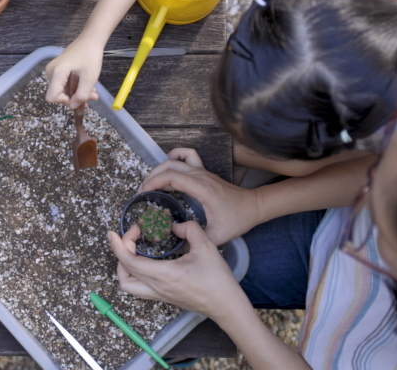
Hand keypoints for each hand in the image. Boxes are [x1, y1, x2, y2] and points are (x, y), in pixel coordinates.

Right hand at [45, 37, 102, 108]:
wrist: (90, 40)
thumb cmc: (91, 56)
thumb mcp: (89, 78)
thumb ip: (81, 95)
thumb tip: (73, 106)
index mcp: (57, 73)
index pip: (52, 97)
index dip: (65, 101)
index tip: (79, 99)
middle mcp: (51, 72)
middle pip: (58, 94)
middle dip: (74, 98)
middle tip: (92, 97)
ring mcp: (53, 70)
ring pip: (62, 90)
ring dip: (76, 93)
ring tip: (92, 92)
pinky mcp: (57, 69)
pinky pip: (63, 83)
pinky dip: (75, 87)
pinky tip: (86, 86)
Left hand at [108, 221, 245, 320]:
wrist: (227, 306)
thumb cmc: (218, 280)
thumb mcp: (206, 247)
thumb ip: (189, 229)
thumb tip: (175, 226)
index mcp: (163, 275)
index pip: (129, 262)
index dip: (117, 245)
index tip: (113, 232)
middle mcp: (156, 288)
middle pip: (123, 274)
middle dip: (120, 253)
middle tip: (132, 237)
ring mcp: (159, 295)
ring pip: (128, 285)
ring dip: (124, 266)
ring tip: (133, 249)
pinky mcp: (163, 297)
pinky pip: (139, 287)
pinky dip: (134, 273)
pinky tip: (145, 260)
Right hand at [140, 148, 260, 244]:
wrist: (254, 206)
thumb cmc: (237, 220)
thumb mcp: (216, 236)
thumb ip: (195, 239)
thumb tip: (174, 242)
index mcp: (202, 189)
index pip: (172, 176)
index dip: (154, 182)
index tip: (143, 194)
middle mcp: (201, 176)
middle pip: (169, 166)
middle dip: (151, 177)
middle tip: (143, 192)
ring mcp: (203, 171)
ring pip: (175, 160)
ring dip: (159, 168)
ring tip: (151, 183)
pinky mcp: (204, 172)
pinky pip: (187, 155)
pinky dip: (175, 156)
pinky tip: (168, 167)